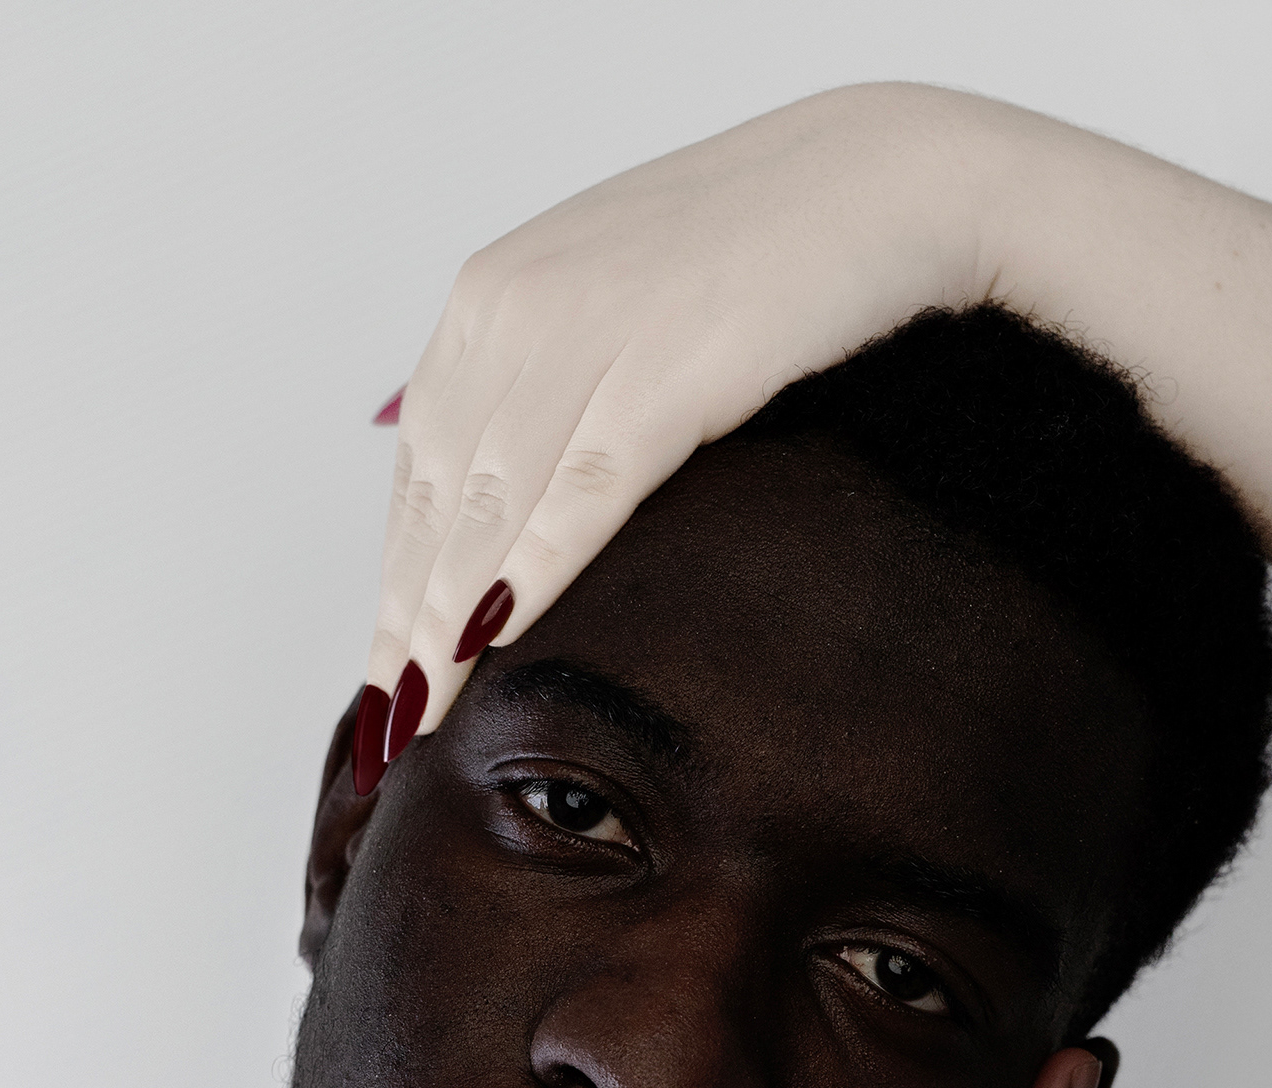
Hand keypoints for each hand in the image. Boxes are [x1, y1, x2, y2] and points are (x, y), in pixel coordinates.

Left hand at [361, 84, 981, 756]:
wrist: (888, 179)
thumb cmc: (767, 246)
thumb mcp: (621, 291)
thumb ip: (550, 367)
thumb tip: (503, 470)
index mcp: (495, 292)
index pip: (420, 465)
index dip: (395, 576)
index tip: (383, 663)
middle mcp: (517, 311)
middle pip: (439, 500)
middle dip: (404, 622)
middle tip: (384, 724)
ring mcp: (587, 340)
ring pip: (492, 509)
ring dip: (445, 620)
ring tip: (422, 710)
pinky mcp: (665, 375)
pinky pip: (578, 496)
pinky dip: (529, 574)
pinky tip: (491, 638)